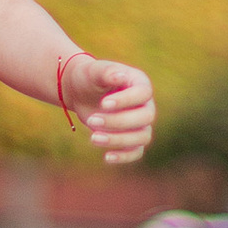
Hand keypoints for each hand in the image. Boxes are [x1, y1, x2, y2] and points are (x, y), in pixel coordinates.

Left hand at [61, 51, 154, 165]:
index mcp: (140, 83)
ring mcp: (141, 123)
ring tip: (93, 137)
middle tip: (91, 120)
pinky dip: (124, 157)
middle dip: (118, 121)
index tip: (103, 104)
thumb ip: (107, 71)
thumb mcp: (95, 71)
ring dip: (119, 140)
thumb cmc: (89, 77)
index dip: (126, 101)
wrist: (81, 92)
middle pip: (145, 117)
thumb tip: (120, 77)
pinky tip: (106, 157)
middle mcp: (146, 104)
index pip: (143, 93)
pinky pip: (136, 152)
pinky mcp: (132, 139)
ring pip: (142, 137)